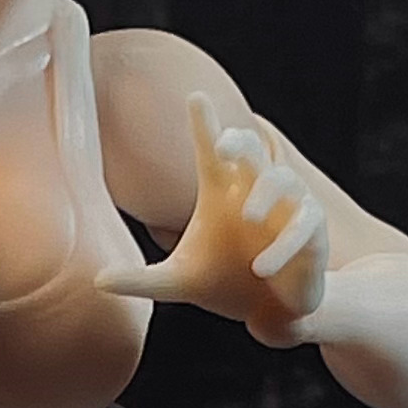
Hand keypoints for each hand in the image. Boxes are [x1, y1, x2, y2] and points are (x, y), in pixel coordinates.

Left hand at [98, 94, 328, 336]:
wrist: (268, 309)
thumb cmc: (223, 282)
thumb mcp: (179, 282)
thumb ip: (141, 279)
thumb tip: (97, 280)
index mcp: (220, 192)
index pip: (210, 148)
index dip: (204, 124)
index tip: (195, 97)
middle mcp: (253, 189)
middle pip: (250, 149)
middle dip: (239, 141)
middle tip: (221, 146)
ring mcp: (286, 207)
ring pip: (282, 179)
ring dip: (264, 194)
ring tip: (247, 217)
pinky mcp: (311, 233)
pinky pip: (303, 226)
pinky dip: (284, 244)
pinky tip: (262, 266)